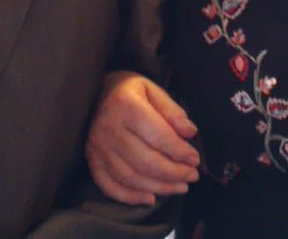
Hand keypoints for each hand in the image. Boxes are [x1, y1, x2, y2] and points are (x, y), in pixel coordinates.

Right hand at [86, 71, 200, 205]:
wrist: (96, 92)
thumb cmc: (129, 91)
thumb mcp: (153, 90)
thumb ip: (172, 111)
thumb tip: (190, 133)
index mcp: (126, 106)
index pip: (158, 136)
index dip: (179, 152)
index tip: (195, 160)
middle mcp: (109, 128)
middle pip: (145, 161)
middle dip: (173, 173)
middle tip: (192, 176)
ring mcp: (97, 147)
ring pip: (131, 177)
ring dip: (159, 187)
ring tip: (180, 187)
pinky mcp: (92, 160)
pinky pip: (110, 186)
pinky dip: (130, 197)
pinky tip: (150, 198)